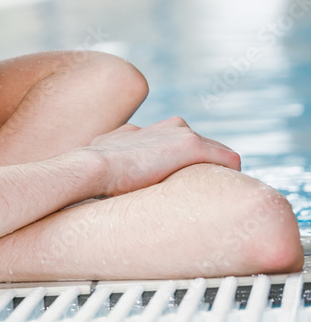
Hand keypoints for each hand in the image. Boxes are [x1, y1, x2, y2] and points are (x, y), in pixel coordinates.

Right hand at [86, 117, 240, 196]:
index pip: (178, 142)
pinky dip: (232, 176)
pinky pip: (229, 160)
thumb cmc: (90, 172)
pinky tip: (228, 194)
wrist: (91, 167)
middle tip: (206, 194)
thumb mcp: (100, 162)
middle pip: (204, 145)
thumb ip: (110, 162)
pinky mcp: (192, 146)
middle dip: (206, 167)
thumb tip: (101, 178)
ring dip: (219, 171)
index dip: (184, 165)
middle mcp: (168, 126)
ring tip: (219, 195)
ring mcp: (181, 134)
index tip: (184, 185)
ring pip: (218, 152)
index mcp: (147, 131)